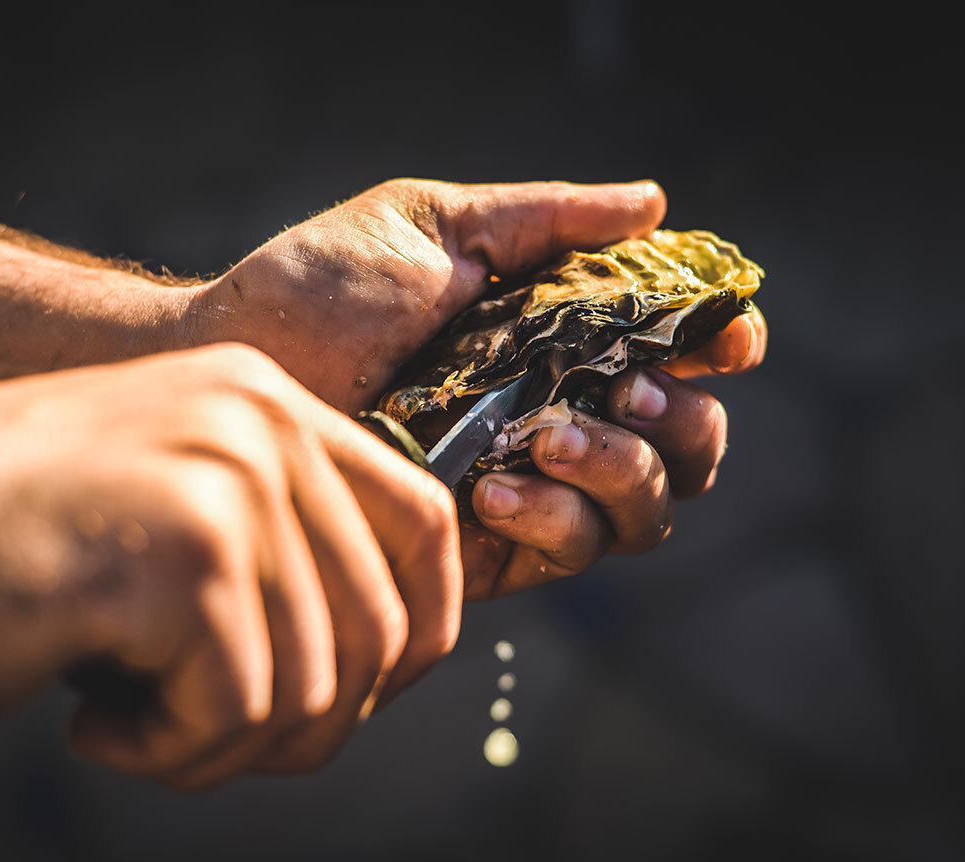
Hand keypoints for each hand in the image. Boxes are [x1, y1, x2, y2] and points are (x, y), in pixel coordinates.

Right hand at [0, 344, 461, 787]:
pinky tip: (92, 722)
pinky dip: (171, 753)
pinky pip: (238, 711)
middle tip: (201, 737)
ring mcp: (225, 478)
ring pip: (314, 686)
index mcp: (266, 403)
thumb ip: (278, 550)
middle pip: (378, 626)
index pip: (423, 521)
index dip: (421, 631)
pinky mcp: (181, 554)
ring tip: (132, 724)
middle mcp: (260, 421)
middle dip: (308, 724)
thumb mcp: (168, 513)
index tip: (365, 696)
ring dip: (223, 747)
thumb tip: (385, 650)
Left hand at [191, 177, 766, 600]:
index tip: (725, 342)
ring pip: (646, 513)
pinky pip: (570, 554)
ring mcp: (530, 484)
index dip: (719, 349)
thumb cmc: (326, 285)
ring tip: (547, 437)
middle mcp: (560, 412)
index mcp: (562, 337)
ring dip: (623, 474)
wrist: (239, 361)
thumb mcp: (439, 227)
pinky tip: (493, 488)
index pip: (676, 355)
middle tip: (628, 392)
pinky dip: (557, 522)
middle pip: (687, 446)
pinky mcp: (489, 549)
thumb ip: (549, 222)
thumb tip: (656, 204)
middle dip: (682, 424)